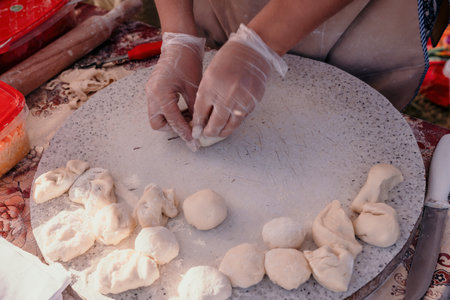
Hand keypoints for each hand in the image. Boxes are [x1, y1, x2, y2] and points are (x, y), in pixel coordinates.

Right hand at [145, 32, 204, 148]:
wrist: (180, 44)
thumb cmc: (187, 62)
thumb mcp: (194, 88)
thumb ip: (194, 109)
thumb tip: (198, 126)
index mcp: (160, 94)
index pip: (172, 121)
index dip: (184, 132)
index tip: (193, 141)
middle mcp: (151, 95)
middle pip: (158, 124)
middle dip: (173, 128)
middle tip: (189, 127)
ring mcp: (150, 92)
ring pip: (157, 117)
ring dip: (171, 121)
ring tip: (189, 118)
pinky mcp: (154, 90)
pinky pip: (159, 108)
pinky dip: (170, 113)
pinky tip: (184, 110)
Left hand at [192, 24, 286, 138]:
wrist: (252, 51)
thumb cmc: (229, 60)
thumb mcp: (209, 75)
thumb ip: (205, 96)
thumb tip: (201, 116)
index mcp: (210, 88)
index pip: (201, 114)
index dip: (198, 125)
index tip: (196, 129)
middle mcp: (225, 96)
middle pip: (214, 124)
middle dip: (209, 132)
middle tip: (206, 133)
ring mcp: (240, 101)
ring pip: (229, 126)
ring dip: (222, 132)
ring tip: (218, 132)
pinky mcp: (252, 103)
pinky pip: (241, 119)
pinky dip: (234, 123)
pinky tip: (229, 122)